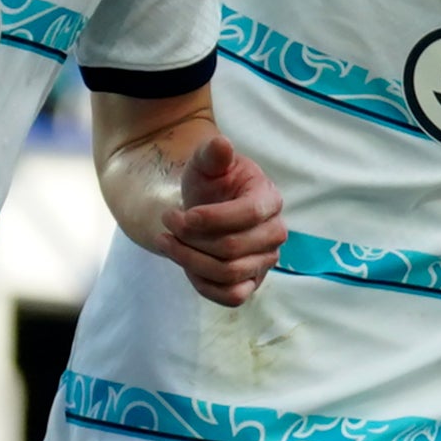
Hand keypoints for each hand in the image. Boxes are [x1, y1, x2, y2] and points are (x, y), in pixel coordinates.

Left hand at [155, 135, 284, 307]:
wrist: (206, 206)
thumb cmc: (209, 183)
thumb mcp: (205, 163)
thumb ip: (212, 154)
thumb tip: (220, 143)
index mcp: (269, 199)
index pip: (248, 215)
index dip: (211, 218)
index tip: (181, 214)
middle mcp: (274, 232)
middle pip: (232, 249)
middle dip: (191, 238)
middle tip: (166, 221)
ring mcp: (265, 260)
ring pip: (228, 274)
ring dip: (189, 260)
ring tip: (165, 240)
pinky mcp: (251, 281)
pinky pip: (232, 296)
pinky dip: (203, 285)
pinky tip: (183, 264)